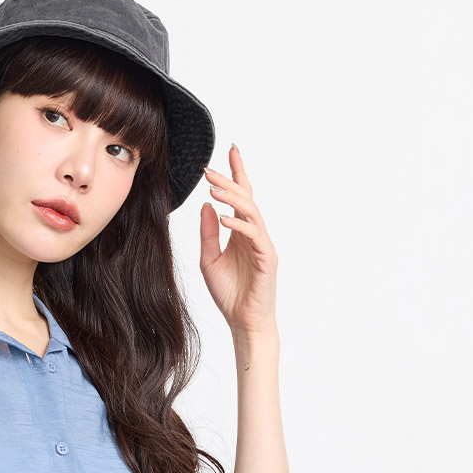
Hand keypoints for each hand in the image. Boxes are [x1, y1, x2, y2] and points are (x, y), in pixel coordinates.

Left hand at [198, 143, 278, 337]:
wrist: (243, 321)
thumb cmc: (229, 293)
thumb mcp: (209, 260)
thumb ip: (208, 234)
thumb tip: (205, 207)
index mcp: (241, 232)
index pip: (241, 197)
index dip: (237, 174)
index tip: (231, 151)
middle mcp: (254, 234)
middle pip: (246, 199)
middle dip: (229, 182)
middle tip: (209, 171)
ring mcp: (262, 244)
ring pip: (251, 213)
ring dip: (232, 199)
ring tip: (214, 190)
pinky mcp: (267, 258)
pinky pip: (254, 235)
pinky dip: (239, 225)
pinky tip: (223, 219)